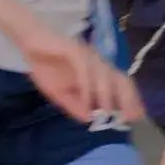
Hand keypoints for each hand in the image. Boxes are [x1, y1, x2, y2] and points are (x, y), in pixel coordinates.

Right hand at [19, 28, 144, 125]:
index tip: (136, 117)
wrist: (28, 44)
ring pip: (104, 75)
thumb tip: (88, 119)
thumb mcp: (59, 94)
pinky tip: (86, 100)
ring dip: (106, 95)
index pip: (121, 85)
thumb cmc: (46, 66)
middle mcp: (98, 63)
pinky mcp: (75, 49)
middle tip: (128, 117)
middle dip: (127, 98)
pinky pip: (85, 69)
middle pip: (120, 79)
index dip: (131, 100)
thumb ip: (74, 106)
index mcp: (98, 72)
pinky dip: (87, 86)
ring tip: (106, 113)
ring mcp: (88, 55)